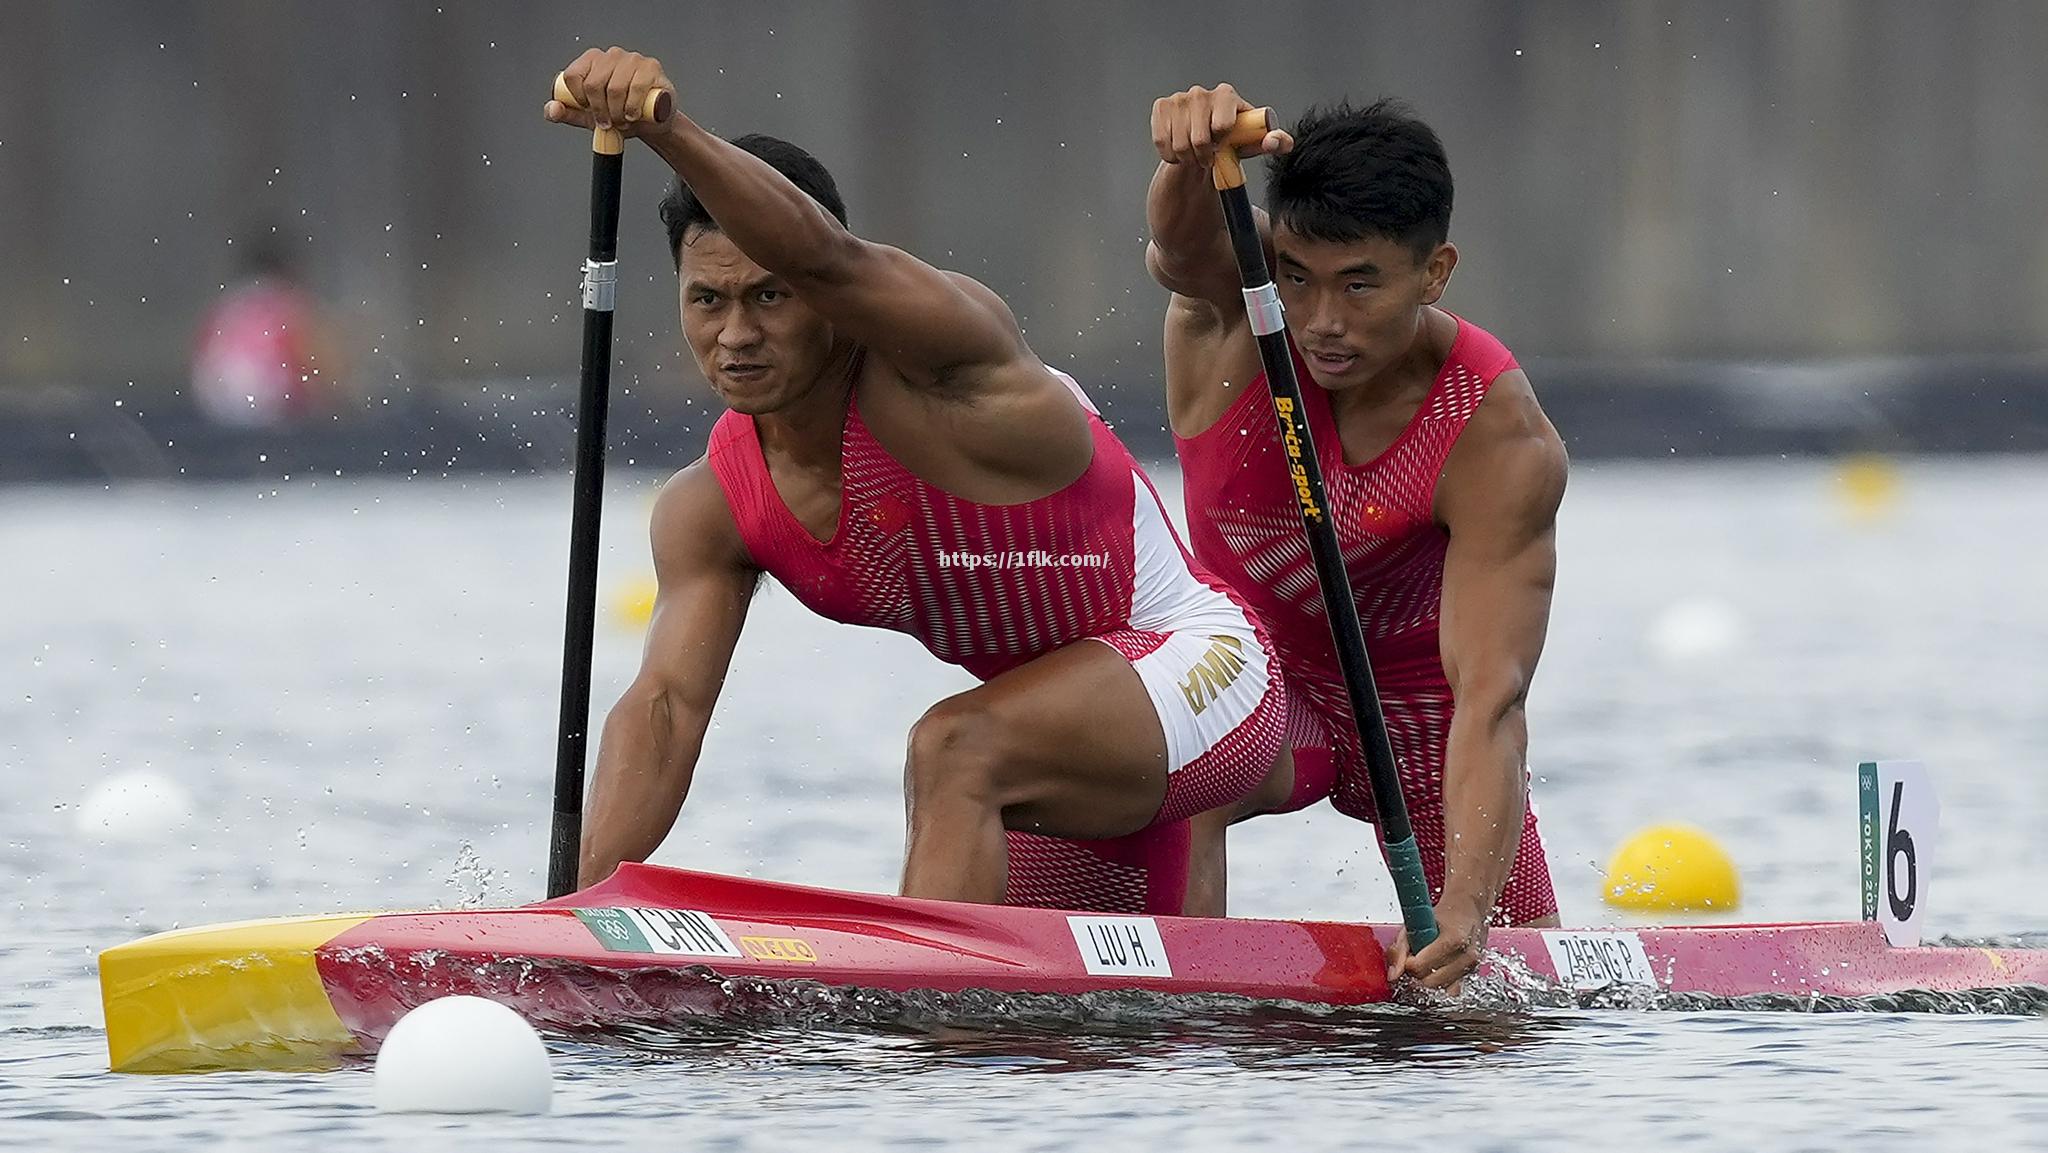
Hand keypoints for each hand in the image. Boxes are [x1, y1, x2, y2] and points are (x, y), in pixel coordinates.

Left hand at [545, 46, 674, 136]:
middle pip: (593, 84)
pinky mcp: (651, 67)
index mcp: (592, 61)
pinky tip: (634, 114)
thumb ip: (567, 113)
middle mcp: (611, 56)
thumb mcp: (588, 117)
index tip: (589, 110)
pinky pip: (636, 88)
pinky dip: (632, 107)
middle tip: (608, 122)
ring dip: (617, 112)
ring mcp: (632, 59)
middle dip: (600, 110)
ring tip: (622, 119)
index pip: (573, 76)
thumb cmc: (620, 114)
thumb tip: (552, 109)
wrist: (650, 122)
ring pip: (615, 88)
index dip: (579, 99)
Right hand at [1150, 83, 1291, 166]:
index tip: (1224, 146)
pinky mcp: (1161, 107)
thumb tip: (1273, 141)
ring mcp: (1179, 98)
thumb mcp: (1255, 142)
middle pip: (1200, 139)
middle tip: (1208, 158)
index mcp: (1226, 95)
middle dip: (1204, 156)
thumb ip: (1275, 141)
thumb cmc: (1232, 139)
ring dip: (1188, 158)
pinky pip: (1163, 142)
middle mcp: (1201, 92)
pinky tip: (1180, 151)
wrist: (1203, 141)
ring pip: (1180, 145)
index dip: (1223, 144)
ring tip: (1195, 155)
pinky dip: (1171, 155)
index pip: (1222, 125)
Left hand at [1384, 895, 1489, 991]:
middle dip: (1417, 974)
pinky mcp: (1472, 974)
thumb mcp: (1415, 923)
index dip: (1408, 964)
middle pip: (1429, 982)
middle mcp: (1466, 956)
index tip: (1409, 955)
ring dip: (1429, 979)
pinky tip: (1437, 970)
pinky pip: (1451, 991)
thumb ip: (1399, 950)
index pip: (1420, 967)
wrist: (1468, 909)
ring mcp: (1471, 967)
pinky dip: (1441, 984)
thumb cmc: (1443, 914)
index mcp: (1453, 939)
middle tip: (1416, 959)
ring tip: (1428, 962)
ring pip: (1440, 990)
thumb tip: (1393, 975)